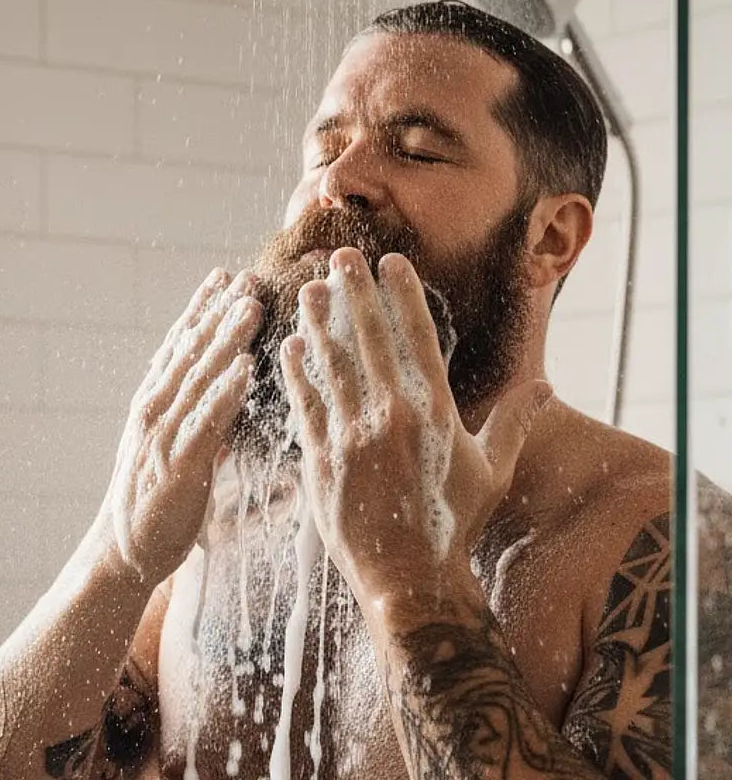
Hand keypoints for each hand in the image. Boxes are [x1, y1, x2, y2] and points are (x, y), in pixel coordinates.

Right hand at [99, 268, 261, 584]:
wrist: (122, 551)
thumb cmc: (153, 498)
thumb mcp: (173, 446)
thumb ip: (200, 416)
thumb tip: (229, 393)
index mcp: (153, 402)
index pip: (179, 345)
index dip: (200, 308)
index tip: (223, 275)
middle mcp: (154, 409)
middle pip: (190, 351)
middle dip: (219, 311)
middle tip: (248, 276)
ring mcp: (163, 434)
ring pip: (199, 377)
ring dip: (227, 339)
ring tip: (252, 305)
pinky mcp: (178, 464)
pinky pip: (207, 422)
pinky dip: (227, 392)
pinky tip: (246, 368)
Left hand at [279, 248, 550, 620]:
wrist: (407, 578)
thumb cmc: (455, 524)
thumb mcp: (493, 472)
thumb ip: (514, 422)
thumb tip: (545, 386)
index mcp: (434, 411)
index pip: (417, 336)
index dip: (402, 294)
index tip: (391, 262)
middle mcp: (390, 415)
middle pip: (368, 339)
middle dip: (354, 292)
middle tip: (340, 256)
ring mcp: (350, 436)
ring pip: (330, 365)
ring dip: (317, 323)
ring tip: (306, 288)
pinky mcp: (320, 460)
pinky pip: (304, 405)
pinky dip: (295, 373)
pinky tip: (288, 346)